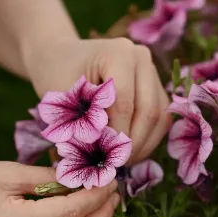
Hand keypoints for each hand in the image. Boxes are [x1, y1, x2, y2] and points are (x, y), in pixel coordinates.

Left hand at [31, 37, 169, 162]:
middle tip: (116, 165)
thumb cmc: (57, 75)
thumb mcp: (62, 98)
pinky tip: (130, 153)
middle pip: (149, 110)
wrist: (62, 58)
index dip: (117, 134)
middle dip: (134, 143)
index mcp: (119, 52)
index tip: (103, 156)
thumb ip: (82, 122)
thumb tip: (102, 155)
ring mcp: (151, 71)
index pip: (125, 102)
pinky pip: (160, 119)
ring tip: (123, 162)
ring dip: (144, 145)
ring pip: (160, 116)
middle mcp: (141, 57)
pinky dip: (148, 139)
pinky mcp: (155, 86)